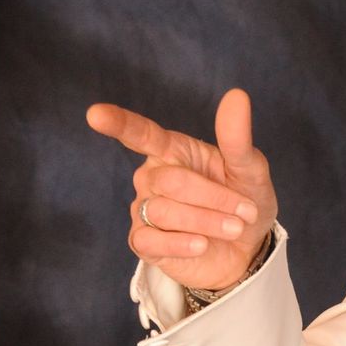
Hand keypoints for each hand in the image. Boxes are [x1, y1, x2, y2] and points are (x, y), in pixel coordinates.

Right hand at [86, 86, 277, 291]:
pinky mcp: (144, 242)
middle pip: (170, 182)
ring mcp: (145, 209)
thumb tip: (238, 96)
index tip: (95, 115)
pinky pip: (151, 240)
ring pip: (164, 212)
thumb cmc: (243, 202)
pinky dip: (180, 244)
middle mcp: (152, 177)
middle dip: (213, 198)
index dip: (119, 123)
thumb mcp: (250, 170)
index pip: (141, 134)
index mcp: (173, 151)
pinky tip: (202, 244)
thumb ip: (237, 139)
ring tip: (234, 228)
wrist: (247, 249)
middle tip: (244, 212)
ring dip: (206, 221)